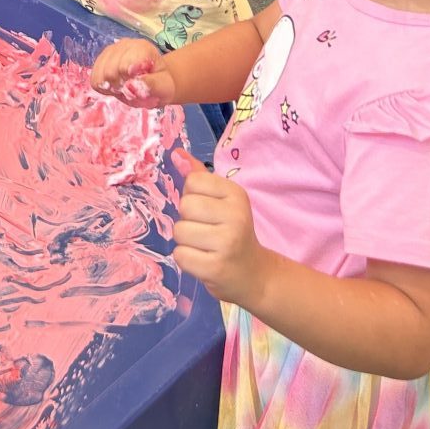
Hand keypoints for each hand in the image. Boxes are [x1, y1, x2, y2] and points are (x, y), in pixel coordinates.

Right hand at [91, 38, 177, 106]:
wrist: (155, 80)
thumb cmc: (161, 84)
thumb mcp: (164, 88)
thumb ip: (151, 85)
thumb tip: (130, 86)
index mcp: (142, 48)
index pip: (124, 67)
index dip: (129, 83)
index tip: (139, 86)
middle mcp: (124, 44)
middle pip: (109, 72)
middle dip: (120, 86)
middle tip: (133, 89)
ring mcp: (110, 50)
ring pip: (99, 75)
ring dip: (111, 87)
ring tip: (125, 86)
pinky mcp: (101, 59)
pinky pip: (94, 79)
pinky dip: (104, 87)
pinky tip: (116, 85)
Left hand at [171, 146, 267, 305]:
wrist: (253, 274)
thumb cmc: (231, 232)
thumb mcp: (221, 201)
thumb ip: (198, 177)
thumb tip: (175, 154)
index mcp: (236, 194)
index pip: (193, 182)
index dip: (193, 196)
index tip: (209, 211)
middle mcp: (236, 215)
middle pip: (184, 206)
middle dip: (188, 220)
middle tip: (206, 231)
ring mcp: (227, 242)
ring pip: (179, 231)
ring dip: (186, 241)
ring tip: (204, 247)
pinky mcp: (216, 267)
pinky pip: (180, 255)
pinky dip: (186, 259)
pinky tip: (203, 261)